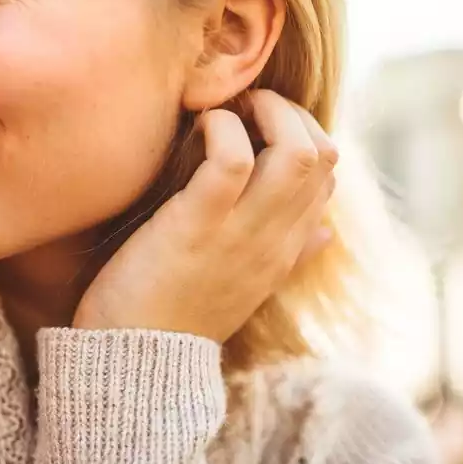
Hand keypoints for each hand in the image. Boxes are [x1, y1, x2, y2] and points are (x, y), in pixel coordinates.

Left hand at [73, 90, 336, 341]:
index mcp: (283, 250)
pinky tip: (200, 125)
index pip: (327, 179)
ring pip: (296, 153)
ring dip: (267, 111)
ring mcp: (239, 232)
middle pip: (323, 156)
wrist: (134, 359)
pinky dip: (223, 127)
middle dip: (290, 112)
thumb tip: (327, 232)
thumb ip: (289, 255)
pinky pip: (232, 159)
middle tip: (247, 104)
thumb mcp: (245, 286)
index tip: (260, 124)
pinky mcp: (196, 224)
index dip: (302, 135)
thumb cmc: (176, 314)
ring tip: (231, 107)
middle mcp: (273, 240)